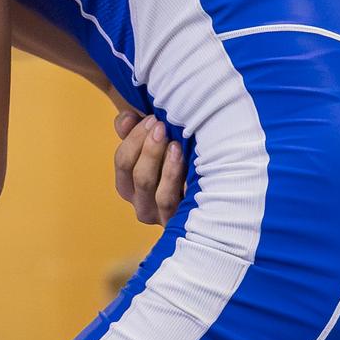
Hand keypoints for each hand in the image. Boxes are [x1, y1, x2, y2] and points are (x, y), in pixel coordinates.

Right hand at [112, 109, 186, 226]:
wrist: (217, 194)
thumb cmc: (181, 163)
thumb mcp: (157, 144)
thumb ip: (135, 128)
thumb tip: (126, 120)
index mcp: (130, 186)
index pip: (122, 162)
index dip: (133, 139)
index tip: (151, 119)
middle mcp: (141, 204)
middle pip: (136, 175)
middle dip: (147, 147)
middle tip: (161, 126)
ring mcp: (158, 215)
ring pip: (149, 187)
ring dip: (157, 159)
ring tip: (173, 141)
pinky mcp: (176, 220)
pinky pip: (167, 199)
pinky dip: (171, 175)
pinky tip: (182, 156)